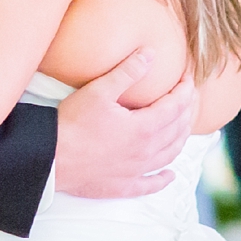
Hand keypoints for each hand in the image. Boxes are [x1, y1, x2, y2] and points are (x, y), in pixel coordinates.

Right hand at [54, 49, 197, 198]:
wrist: (50, 157)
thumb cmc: (72, 123)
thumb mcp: (98, 91)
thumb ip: (127, 72)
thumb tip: (151, 54)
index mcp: (145, 127)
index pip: (175, 106)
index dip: (185, 89)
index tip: (189, 77)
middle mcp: (147, 151)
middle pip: (178, 130)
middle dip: (188, 110)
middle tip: (190, 96)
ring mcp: (136, 171)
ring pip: (170, 155)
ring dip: (181, 139)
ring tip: (184, 126)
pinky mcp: (123, 186)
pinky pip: (151, 184)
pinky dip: (164, 179)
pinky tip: (170, 175)